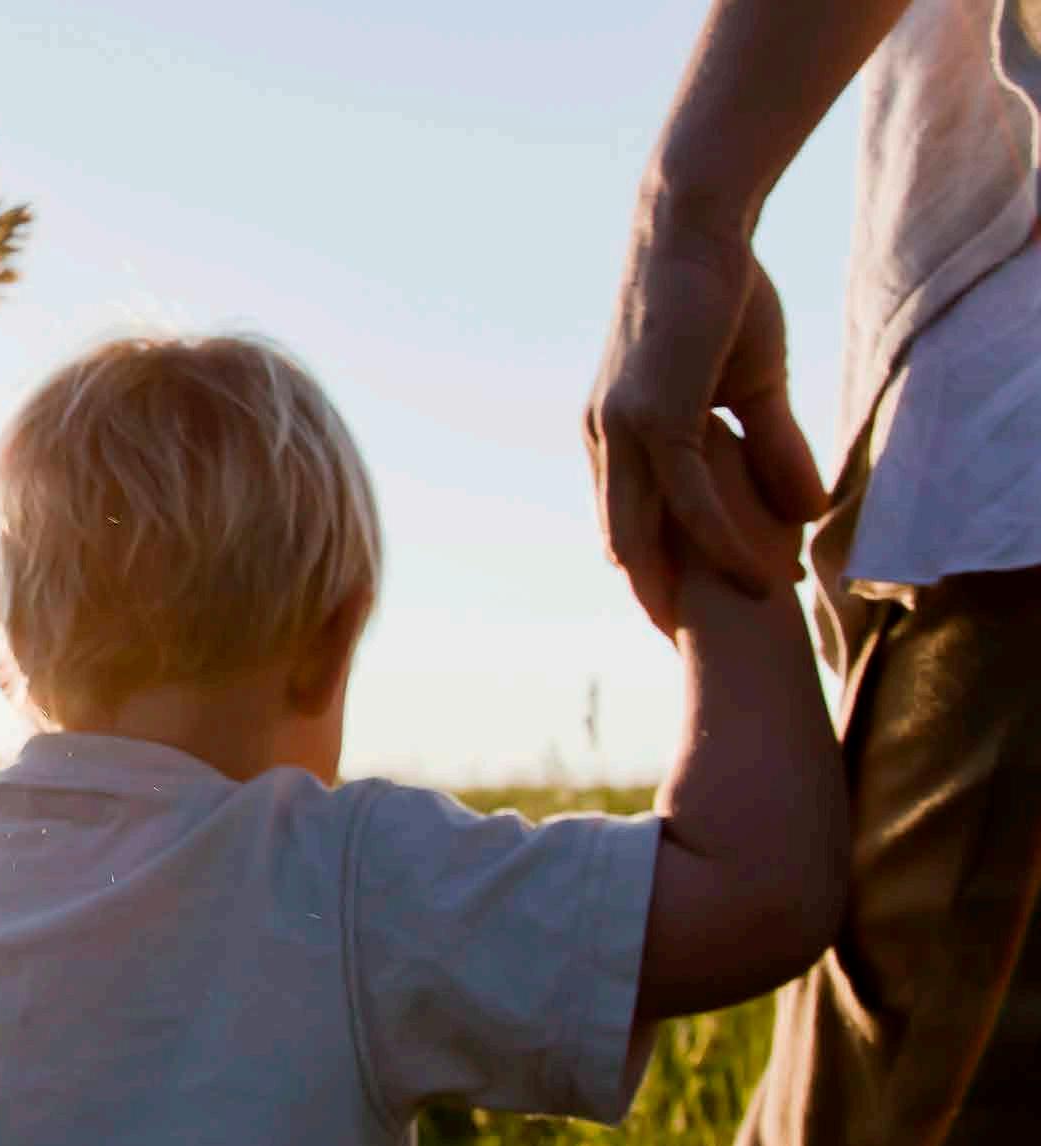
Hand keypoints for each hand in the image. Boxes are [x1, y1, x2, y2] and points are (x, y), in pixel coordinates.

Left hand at [585, 225, 827, 633]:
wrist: (694, 233)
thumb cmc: (719, 300)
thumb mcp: (749, 388)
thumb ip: (771, 450)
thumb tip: (806, 512)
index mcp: (615, 435)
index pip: (630, 523)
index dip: (656, 570)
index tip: (686, 614)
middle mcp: (606, 441)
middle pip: (627, 545)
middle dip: (660, 597)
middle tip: (696, 645)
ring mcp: (623, 432)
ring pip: (652, 534)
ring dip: (698, 580)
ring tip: (746, 615)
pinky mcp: (655, 420)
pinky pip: (689, 502)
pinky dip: (722, 541)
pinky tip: (755, 569)